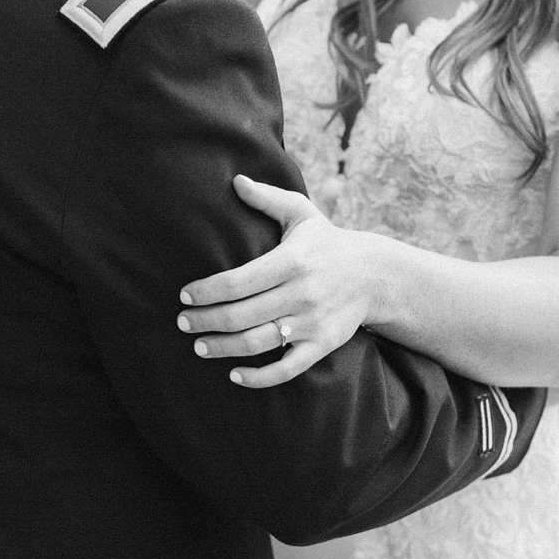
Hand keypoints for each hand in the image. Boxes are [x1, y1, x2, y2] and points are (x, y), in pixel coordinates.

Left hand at [177, 175, 381, 387]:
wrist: (375, 275)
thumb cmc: (327, 242)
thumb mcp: (301, 213)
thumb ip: (267, 198)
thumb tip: (235, 181)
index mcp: (292, 261)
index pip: (237, 282)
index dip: (205, 292)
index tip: (184, 296)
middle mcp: (301, 293)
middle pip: (241, 315)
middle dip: (205, 321)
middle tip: (182, 323)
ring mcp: (312, 322)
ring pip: (258, 342)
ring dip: (222, 348)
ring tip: (199, 346)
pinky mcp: (322, 345)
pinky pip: (287, 368)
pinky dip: (259, 377)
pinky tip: (235, 375)